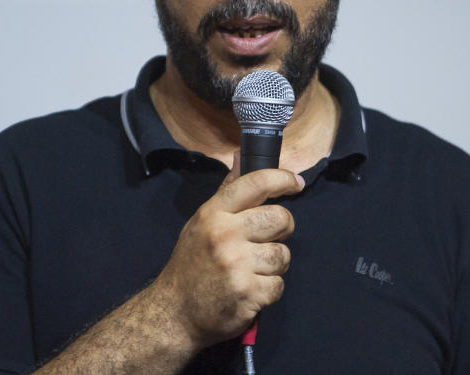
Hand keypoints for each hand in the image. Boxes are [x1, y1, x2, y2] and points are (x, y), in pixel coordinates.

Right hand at [148, 152, 304, 349]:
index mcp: (214, 213)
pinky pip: (279, 285)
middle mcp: (225, 235)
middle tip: (266, 239)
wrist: (174, 313)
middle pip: (280, 218)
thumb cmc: (191, 264)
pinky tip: (250, 290)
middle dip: (282, 229)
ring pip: (283, 255)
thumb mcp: (201, 222)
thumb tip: (241, 157)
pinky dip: (269, 290)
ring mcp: (237, 265)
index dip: (282, 179)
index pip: (256, 183)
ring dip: (274, 265)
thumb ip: (227, 192)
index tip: (295, 183)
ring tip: (253, 270)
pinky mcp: (248, 294)